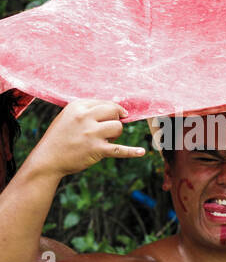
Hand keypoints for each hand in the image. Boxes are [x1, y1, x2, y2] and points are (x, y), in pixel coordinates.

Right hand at [27, 100, 143, 178]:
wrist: (48, 158)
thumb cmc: (61, 136)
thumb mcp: (69, 117)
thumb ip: (88, 111)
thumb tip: (116, 108)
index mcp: (77, 107)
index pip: (105, 103)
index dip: (113, 111)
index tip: (116, 115)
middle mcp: (85, 118)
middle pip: (114, 112)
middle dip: (116, 119)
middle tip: (109, 128)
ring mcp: (91, 134)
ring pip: (118, 127)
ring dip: (116, 134)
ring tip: (106, 140)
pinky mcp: (97, 149)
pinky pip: (120, 149)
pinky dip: (132, 152)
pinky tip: (141, 152)